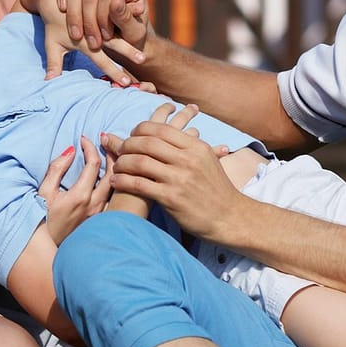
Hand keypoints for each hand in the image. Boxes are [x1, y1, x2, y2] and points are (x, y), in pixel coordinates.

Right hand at [38, 136, 111, 243]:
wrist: (45, 248)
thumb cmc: (42, 219)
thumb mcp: (44, 192)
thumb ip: (56, 169)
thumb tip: (70, 150)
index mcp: (81, 196)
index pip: (94, 164)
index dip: (90, 147)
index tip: (84, 139)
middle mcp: (96, 205)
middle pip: (114, 172)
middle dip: (112, 152)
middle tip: (107, 141)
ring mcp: (102, 214)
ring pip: (118, 186)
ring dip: (117, 167)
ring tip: (113, 154)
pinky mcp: (103, 221)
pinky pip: (116, 198)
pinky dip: (117, 183)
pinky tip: (115, 176)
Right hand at [56, 0, 151, 57]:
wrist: (123, 36)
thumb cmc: (132, 35)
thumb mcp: (133, 32)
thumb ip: (126, 18)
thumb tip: (115, 2)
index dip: (103, 17)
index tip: (105, 37)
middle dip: (88, 19)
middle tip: (92, 41)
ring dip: (74, 14)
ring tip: (78, 36)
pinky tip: (63, 10)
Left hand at [108, 103, 241, 240]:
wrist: (229, 217)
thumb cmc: (216, 190)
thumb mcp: (207, 160)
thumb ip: (187, 147)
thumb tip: (166, 135)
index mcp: (196, 147)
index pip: (160, 129)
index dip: (140, 129)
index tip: (132, 136)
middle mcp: (187, 159)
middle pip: (147, 142)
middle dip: (128, 144)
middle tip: (119, 150)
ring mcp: (179, 178)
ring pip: (140, 161)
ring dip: (122, 163)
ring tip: (116, 166)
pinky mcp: (171, 198)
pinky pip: (139, 184)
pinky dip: (123, 181)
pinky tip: (117, 181)